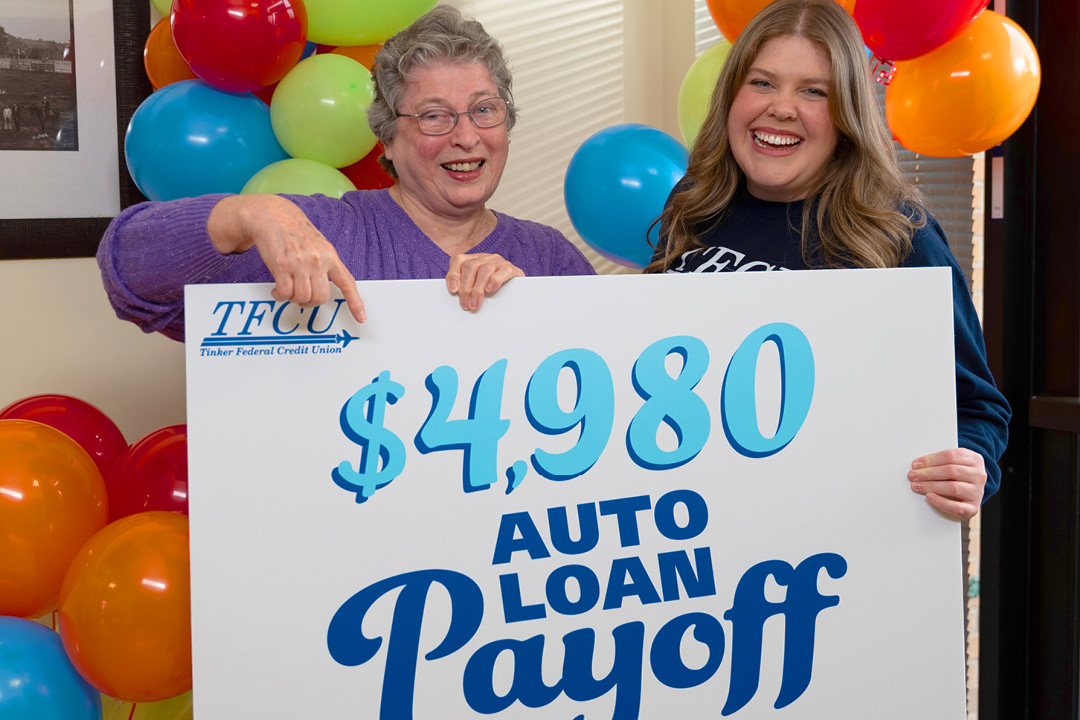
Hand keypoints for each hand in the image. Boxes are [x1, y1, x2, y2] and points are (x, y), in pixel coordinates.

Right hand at [208, 195, 364, 322]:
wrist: (273, 216)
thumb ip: (326, 265)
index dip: (355, 302)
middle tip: (303, 298)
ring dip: (294, 299)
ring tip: (288, 291)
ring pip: (302, 298)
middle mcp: (318, 260)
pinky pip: (285, 293)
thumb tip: (327, 286)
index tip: (361, 318)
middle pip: (321, 297)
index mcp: (330, 256)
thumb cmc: (296, 232)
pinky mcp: (282, 265)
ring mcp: (300, 263)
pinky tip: (278, 290)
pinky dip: (280, 296)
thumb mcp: (319, 245)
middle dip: (311, 303)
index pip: (347, 283)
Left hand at [445, 252, 524, 310]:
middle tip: (465, 304)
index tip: (453, 291)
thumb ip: (465, 288)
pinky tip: (490, 290)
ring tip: (475, 304)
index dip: (453, 274)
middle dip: (466, 288)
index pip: (458, 260)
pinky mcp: (512, 269)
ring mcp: (499, 262)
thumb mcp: (476, 289)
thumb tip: (455, 293)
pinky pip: (502, 271)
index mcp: (474, 260)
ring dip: (478, 289)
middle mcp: (485, 258)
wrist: (519, 293)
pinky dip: (495, 280)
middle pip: (470, 266)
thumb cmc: (494, 293)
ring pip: (484, 270)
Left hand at [908, 448, 985, 520]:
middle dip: (928, 473)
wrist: (970, 495)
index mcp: (974, 459)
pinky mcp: (973, 508)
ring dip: (931, 486)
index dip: (931, 459)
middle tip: (912, 475)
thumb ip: (941, 462)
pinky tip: (929, 497)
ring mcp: (977, 492)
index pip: (951, 456)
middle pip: (951, 471)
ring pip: (953, 487)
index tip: (916, 464)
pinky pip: (957, 507)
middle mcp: (979, 475)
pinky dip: (941, 502)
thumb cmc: (958, 476)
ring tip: (916, 486)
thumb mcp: (955, 463)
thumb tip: (918, 465)